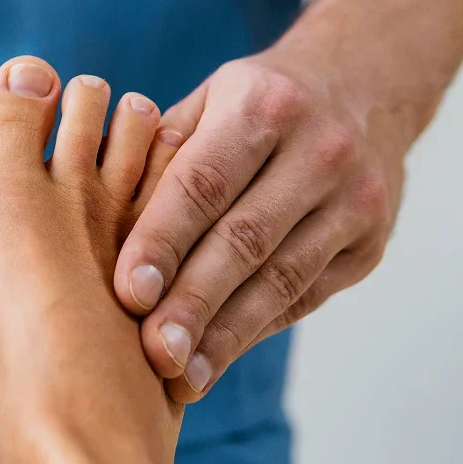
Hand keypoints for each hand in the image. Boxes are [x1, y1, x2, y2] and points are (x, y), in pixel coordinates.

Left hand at [114, 51, 403, 402]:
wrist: (368, 86)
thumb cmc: (257, 103)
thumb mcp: (209, 99)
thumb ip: (158, 151)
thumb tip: (91, 205)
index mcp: (263, 106)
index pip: (204, 184)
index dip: (163, 241)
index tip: (130, 293)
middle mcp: (319, 150)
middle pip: (246, 240)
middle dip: (195, 302)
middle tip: (154, 352)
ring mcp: (355, 200)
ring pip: (282, 280)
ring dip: (227, 335)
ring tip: (181, 376)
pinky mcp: (370, 245)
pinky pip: (304, 297)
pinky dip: (255, 330)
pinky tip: (215, 360)